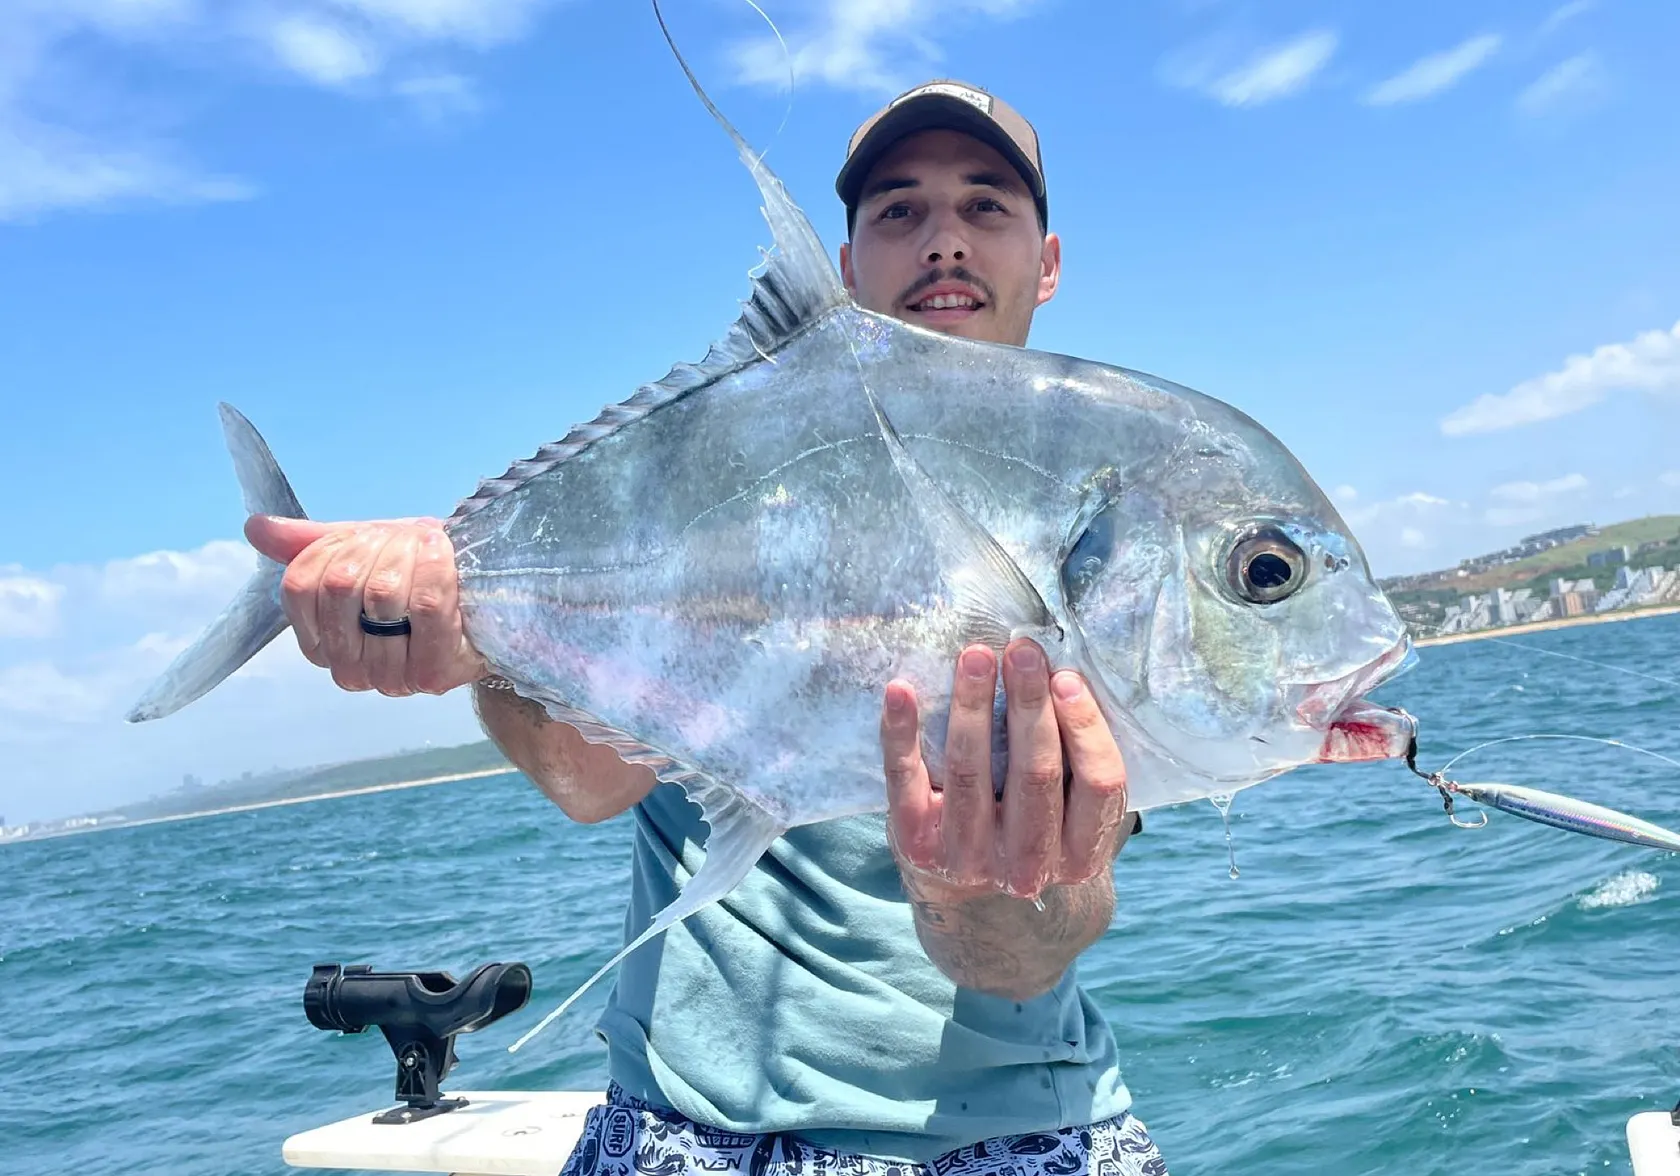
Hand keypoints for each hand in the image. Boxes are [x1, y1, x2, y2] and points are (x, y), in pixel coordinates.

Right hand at [245, 515, 486, 696]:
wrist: (483, 605)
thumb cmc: (416, 578)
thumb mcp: (364, 553)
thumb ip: (310, 544)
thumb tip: (255, 527)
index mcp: (321, 642)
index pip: (301, 586)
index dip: (334, 550)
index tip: (368, 538)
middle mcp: (348, 670)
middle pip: (341, 586)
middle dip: (375, 548)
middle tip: (405, 538)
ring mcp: (389, 678)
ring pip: (383, 594)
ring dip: (408, 554)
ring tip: (429, 544)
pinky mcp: (432, 673)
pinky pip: (425, 605)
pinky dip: (434, 568)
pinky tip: (442, 552)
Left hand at [881, 638, 1130, 903]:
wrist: (967, 889)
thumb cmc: (1031, 822)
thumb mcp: (1069, 808)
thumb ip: (1076, 758)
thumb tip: (1067, 671)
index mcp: (1082, 855)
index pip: (1099, 785)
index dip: (1086, 728)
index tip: (1066, 677)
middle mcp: (1030, 866)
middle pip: (1035, 774)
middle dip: (1029, 704)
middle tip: (1022, 651)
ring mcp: (970, 859)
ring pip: (972, 772)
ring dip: (972, 707)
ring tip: (974, 657)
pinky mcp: (918, 845)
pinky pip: (906, 781)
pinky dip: (901, 732)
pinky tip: (900, 690)